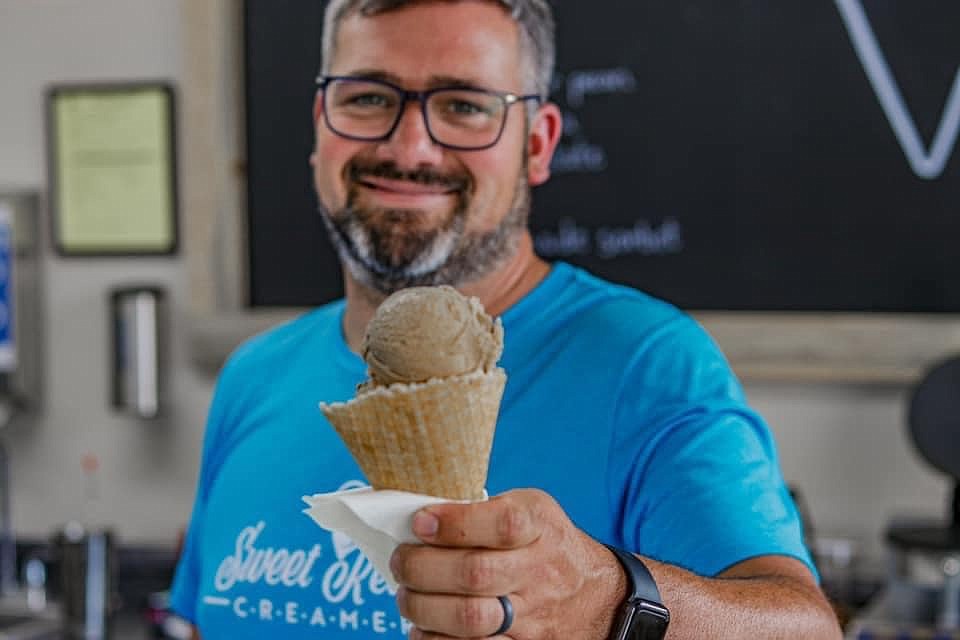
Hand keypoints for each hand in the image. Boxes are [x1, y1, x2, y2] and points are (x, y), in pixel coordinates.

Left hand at [390, 489, 625, 638]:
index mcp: (538, 525)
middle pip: (475, 573)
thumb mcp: (529, 509)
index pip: (501, 523)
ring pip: (470, 620)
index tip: (420, 523)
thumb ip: (484, 508)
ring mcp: (533, 615)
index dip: (454, 524)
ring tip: (408, 596)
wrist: (595, 596)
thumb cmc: (546, 543)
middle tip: (401, 563)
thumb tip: (423, 517)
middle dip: (423, 568)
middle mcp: (539, 571)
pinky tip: (424, 627)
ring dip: (424, 608)